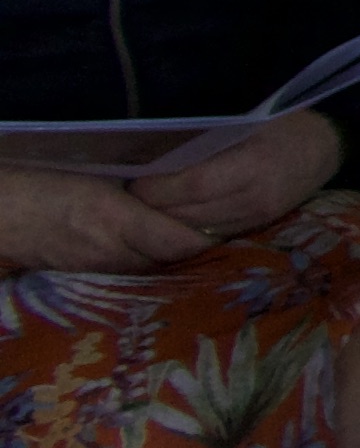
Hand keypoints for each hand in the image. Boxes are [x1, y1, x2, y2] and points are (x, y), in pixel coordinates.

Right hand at [0, 162, 215, 275]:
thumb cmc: (44, 178)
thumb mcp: (97, 173)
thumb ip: (139, 183)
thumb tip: (183, 181)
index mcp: (116, 219)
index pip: (180, 242)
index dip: (207, 235)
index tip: (227, 220)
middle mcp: (110, 251)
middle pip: (171, 259)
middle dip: (196, 245)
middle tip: (219, 224)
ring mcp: (96, 266)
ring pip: (150, 267)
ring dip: (171, 254)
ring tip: (193, 232)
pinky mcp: (83, 273)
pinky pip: (127, 271)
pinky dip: (146, 260)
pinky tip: (155, 244)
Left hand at [129, 110, 338, 246]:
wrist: (327, 145)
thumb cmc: (284, 122)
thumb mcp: (248, 120)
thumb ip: (205, 137)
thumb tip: (153, 148)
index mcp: (253, 165)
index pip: (192, 185)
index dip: (158, 187)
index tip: (134, 180)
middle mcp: (254, 198)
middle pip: (189, 213)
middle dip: (154, 208)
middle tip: (131, 195)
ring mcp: (257, 217)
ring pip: (195, 230)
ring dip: (167, 221)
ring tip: (149, 206)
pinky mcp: (257, 227)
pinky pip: (211, 235)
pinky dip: (188, 227)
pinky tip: (176, 215)